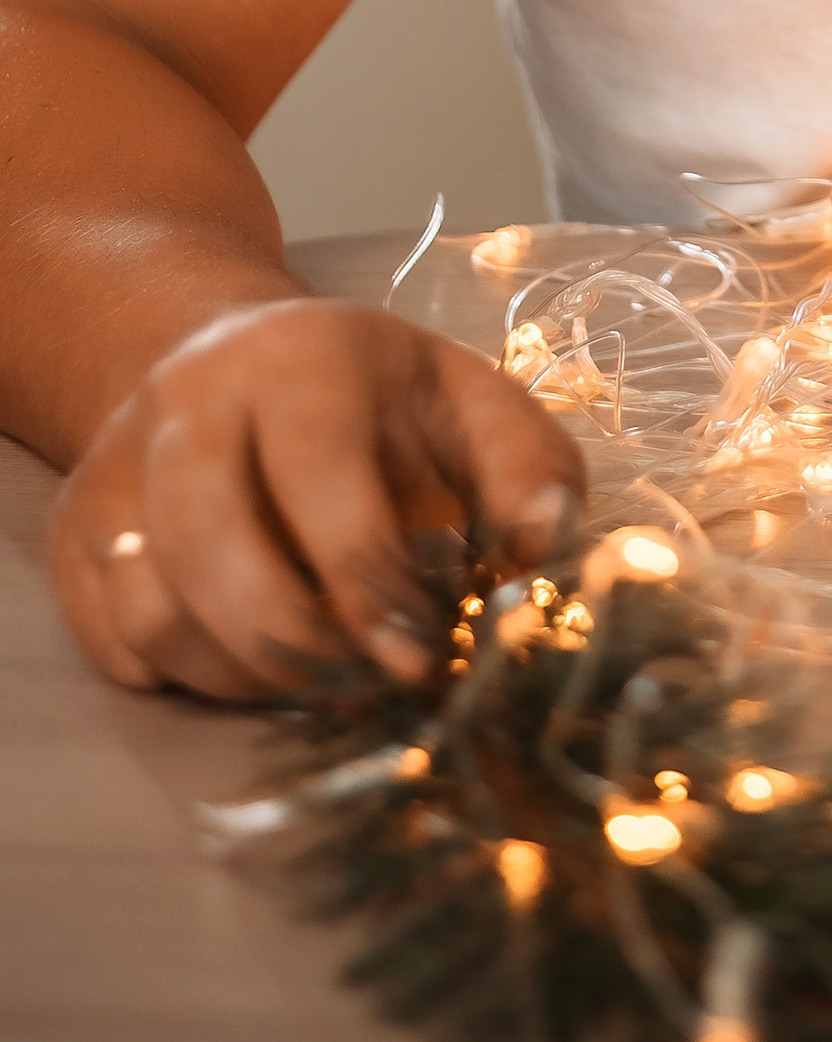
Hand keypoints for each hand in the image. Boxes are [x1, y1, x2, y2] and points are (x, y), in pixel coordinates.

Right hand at [50, 299, 581, 701]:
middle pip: (209, 545)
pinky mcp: (78, 530)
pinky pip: (114, 640)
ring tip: (315, 672)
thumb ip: (529, 468)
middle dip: (295, 643)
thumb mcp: (474, 404)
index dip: (367, 582)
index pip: (317, 476)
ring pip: (153, 605)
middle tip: (360, 686)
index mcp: (301, 354)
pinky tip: (253, 657)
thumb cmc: (381, 404)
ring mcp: (120, 464)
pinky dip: (188, 675)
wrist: (241, 359)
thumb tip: (544, 544)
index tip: (415, 660)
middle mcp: (191, 397)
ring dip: (241, 670)